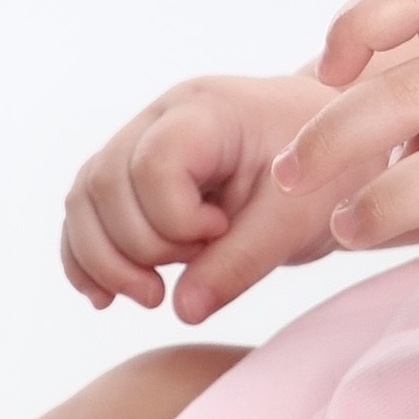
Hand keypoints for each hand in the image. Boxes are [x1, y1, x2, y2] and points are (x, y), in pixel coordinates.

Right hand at [62, 72, 342, 322]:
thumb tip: (180, 309)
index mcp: (207, 110)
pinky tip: (107, 298)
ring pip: (83, 199)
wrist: (336, 154)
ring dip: (107, 260)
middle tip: (200, 263)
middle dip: (142, 247)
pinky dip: (86, 259)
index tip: (223, 232)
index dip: (176, 218)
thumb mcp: (300, 219)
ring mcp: (139, 143)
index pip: (153, 165)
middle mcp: (161, 118)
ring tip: (154, 295)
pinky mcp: (132, 177)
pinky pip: (85, 214)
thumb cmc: (326, 174)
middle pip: (104, 184)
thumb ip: (243, 261)